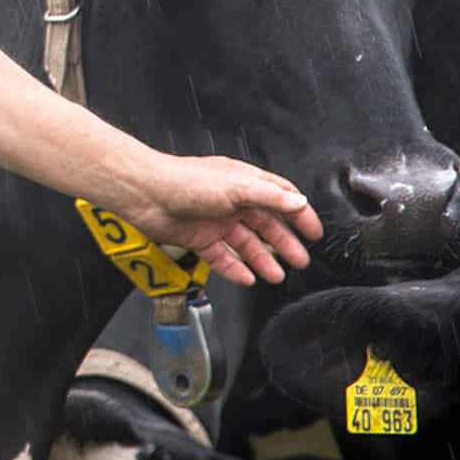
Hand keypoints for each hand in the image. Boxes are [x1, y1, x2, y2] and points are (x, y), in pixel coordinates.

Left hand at [108, 153, 322, 285]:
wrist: (145, 193)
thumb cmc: (185, 181)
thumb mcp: (236, 187)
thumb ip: (270, 198)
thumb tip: (299, 203)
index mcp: (242, 182)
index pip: (279, 198)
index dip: (299, 214)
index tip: (314, 233)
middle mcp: (231, 201)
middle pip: (265, 225)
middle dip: (284, 243)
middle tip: (300, 261)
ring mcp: (215, 221)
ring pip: (245, 244)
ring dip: (262, 260)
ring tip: (277, 276)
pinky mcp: (198, 238)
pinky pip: (222, 257)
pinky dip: (235, 268)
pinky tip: (247, 279)